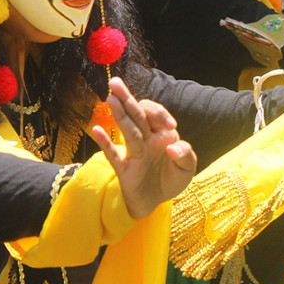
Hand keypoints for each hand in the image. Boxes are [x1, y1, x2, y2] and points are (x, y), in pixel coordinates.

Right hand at [91, 77, 196, 218]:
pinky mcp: (124, 169)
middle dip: (127, 98)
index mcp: (162, 134)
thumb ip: (185, 154)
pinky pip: (113, 154)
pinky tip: (96, 130)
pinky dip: (105, 143)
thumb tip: (171, 148)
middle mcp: (146, 139)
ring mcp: (133, 152)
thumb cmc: (171, 179)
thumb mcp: (187, 169)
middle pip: (136, 115)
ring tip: (110, 97)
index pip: (155, 114)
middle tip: (115, 82)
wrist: (156, 201)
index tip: (170, 126)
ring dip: (119, 114)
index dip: (159, 114)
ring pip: (127, 130)